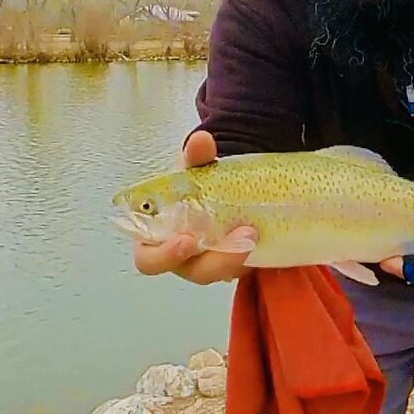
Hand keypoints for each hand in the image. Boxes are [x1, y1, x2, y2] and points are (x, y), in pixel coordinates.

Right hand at [130, 130, 256, 283]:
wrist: (223, 187)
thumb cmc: (196, 185)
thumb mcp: (194, 168)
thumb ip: (196, 157)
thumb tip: (201, 140)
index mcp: (158, 239)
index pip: (150, 259)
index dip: (165, 256)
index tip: (186, 240)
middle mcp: (183, 258)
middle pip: (194, 272)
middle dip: (217, 260)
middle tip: (240, 239)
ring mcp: (211, 263)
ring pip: (222, 272)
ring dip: (238, 257)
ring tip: (254, 232)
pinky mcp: (235, 264)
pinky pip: (243, 267)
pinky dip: (253, 256)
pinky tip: (264, 238)